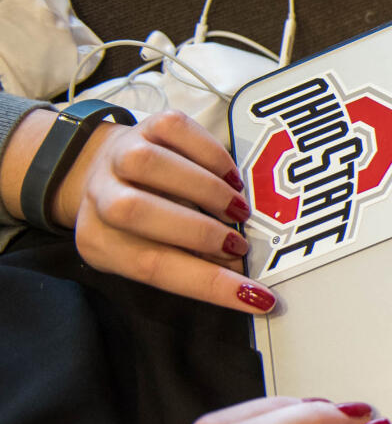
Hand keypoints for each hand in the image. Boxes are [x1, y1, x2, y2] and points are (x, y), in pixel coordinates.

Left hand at [56, 110, 276, 312]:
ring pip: (148, 163)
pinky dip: (211, 154)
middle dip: (198, 231)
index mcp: (101, 242)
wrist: (102, 167)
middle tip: (239, 244)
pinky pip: (175, 129)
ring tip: (237, 208)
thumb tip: (244, 278)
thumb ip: (192, 262)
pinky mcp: (146, 125)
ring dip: (204, 189)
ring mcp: (119, 156)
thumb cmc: (142, 221)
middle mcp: (101, 198)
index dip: (211, 284)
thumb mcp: (155, 250)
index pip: (153, 267)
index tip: (258, 297)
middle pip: (133, 211)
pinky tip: (229, 176)